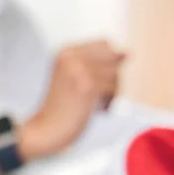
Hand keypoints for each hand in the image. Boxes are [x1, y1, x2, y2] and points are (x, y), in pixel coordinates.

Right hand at [17, 41, 125, 161]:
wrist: (46, 130)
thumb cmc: (61, 108)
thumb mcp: (74, 78)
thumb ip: (97, 63)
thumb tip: (127, 53)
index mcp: (66, 52)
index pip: (104, 44)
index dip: (108, 63)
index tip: (97, 80)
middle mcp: (72, 57)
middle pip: (113, 57)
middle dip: (111, 78)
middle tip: (96, 95)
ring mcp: (79, 71)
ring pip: (115, 74)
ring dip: (110, 92)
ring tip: (94, 103)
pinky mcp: (87, 86)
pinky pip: (113, 88)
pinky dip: (108, 102)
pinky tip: (96, 109)